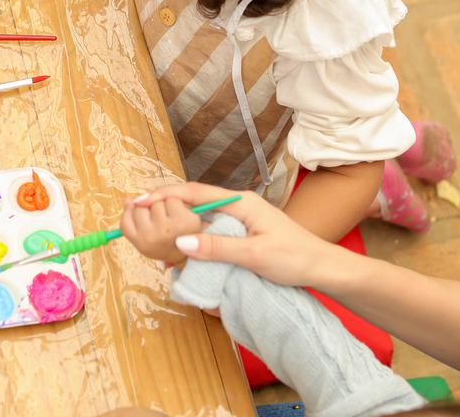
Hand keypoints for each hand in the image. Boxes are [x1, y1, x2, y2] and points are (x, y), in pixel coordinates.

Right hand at [136, 183, 347, 287]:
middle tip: (136, 213)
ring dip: (175, 218)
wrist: (323, 267)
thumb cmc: (294, 258)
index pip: (194, 192)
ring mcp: (240, 215)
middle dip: (164, 204)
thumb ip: (217, 247)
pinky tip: (178, 242)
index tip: (140, 202)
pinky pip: (209, 224)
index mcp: (240, 201)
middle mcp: (238, 203)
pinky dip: (190, 230)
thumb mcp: (254, 255)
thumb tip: (180, 241)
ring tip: (150, 226)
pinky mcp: (242, 229)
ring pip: (199, 211)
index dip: (164, 196)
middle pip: (193, 198)